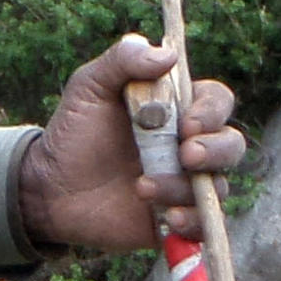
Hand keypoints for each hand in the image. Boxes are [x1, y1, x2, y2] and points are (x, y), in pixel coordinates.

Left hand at [16, 34, 243, 255]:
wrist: (50, 186)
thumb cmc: (75, 131)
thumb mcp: (90, 86)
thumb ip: (123, 60)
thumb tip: (167, 55)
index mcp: (177, 110)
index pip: (217, 102)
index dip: (210, 111)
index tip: (186, 123)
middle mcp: (189, 146)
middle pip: (231, 145)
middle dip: (216, 150)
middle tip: (186, 154)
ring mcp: (185, 184)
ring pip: (216, 188)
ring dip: (186, 188)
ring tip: (143, 187)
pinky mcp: (175, 217)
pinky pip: (204, 226)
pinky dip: (193, 223)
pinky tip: (168, 218)